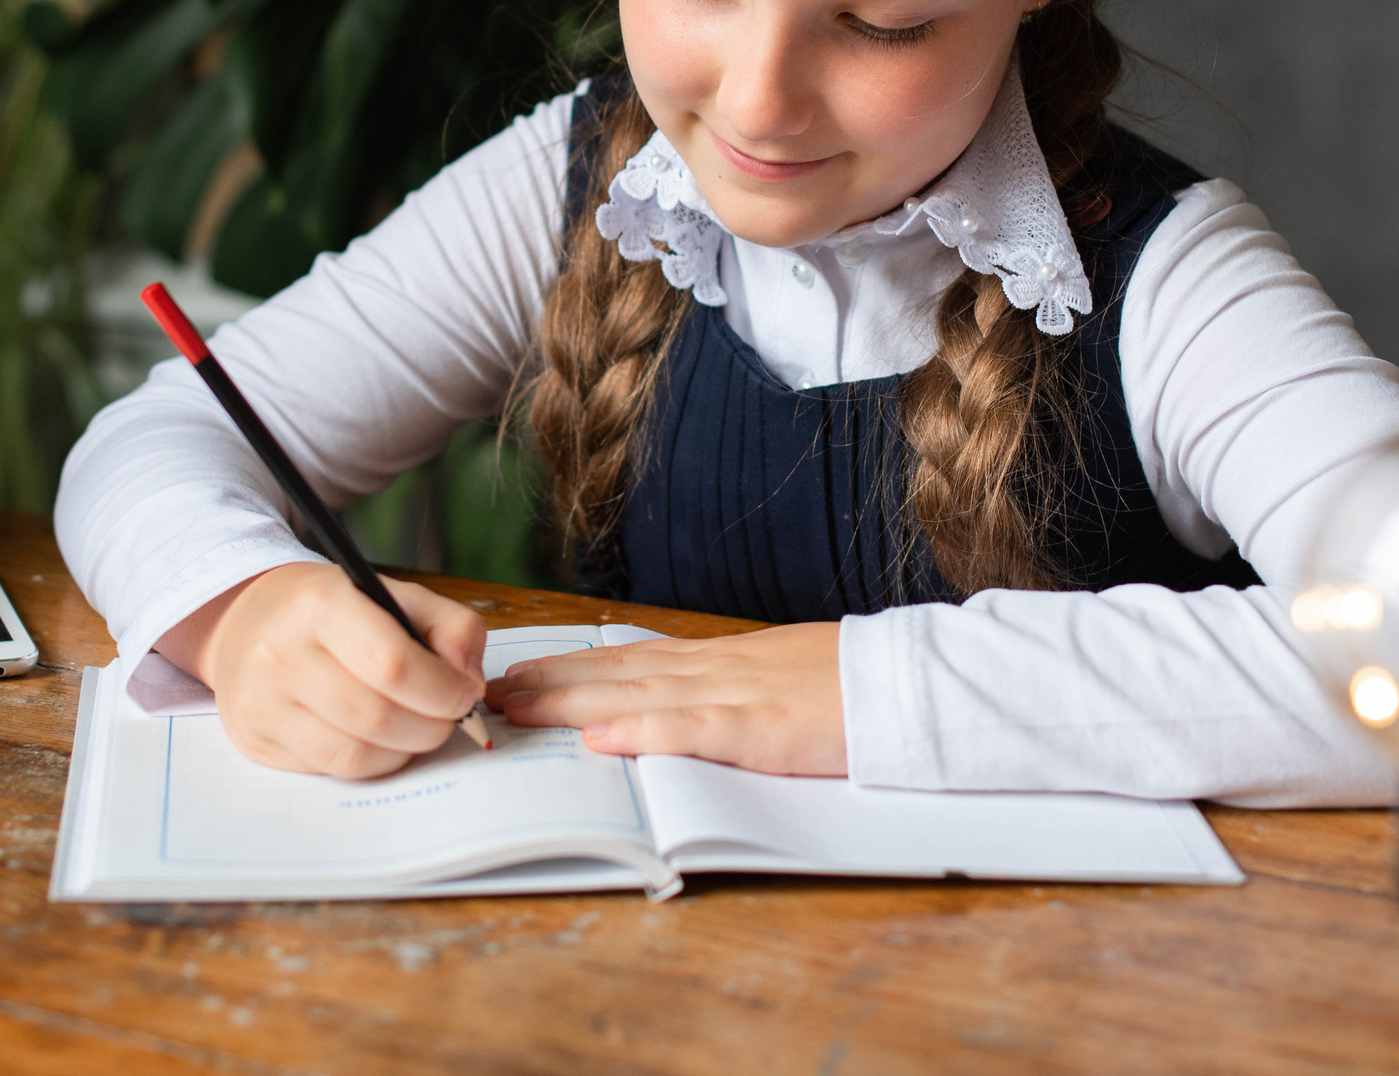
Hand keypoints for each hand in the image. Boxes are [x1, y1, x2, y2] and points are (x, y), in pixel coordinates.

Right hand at [159, 564, 486, 779]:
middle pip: (375, 717)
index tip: (465, 695)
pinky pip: (330, 769)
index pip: (391, 663)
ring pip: (353, 754)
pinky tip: (379, 738)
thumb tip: (469, 682)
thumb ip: (450, 626)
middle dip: (430, 727)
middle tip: (449, 719)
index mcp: (319, 604)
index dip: (441, 689)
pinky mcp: (255, 740)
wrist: (245, 621)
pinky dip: (370, 761)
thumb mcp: (394, 594)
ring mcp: (261, 703)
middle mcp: (280, 654)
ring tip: (415, 727)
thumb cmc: (331, 609)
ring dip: (403, 750)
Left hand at [486, 624, 846, 775]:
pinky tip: (599, 738)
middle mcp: (714, 669)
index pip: (628, 660)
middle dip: (546, 683)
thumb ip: (728, 696)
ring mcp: (735, 695)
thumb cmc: (851, 690)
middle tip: (486, 693)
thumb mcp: (777, 684)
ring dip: (568, 701)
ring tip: (513, 709)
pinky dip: (642, 731)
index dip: (568, 667)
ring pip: (635, 694)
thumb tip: (680, 710)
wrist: (912, 681)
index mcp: (720, 662)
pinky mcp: (761, 728)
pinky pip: (692, 729)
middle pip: (614, 672)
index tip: (517, 674)